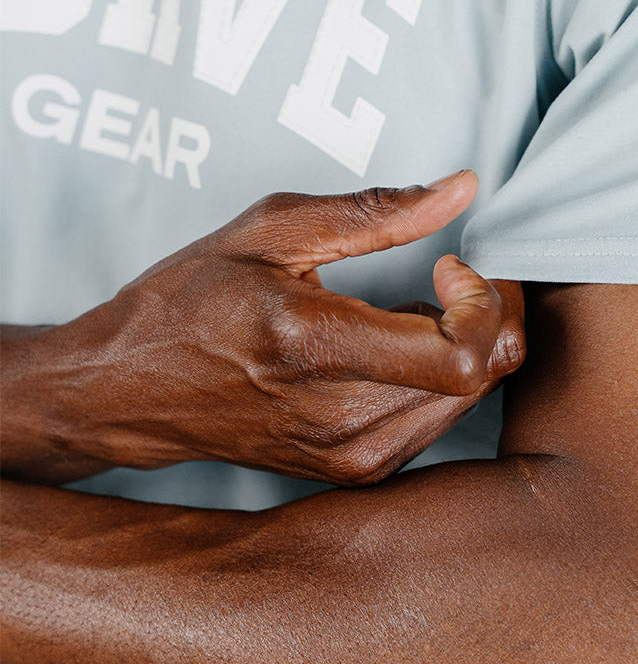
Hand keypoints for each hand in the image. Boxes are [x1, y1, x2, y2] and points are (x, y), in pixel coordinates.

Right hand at [1, 171, 524, 485]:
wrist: (125, 394)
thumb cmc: (188, 302)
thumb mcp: (271, 230)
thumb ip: (378, 212)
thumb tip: (463, 191)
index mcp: (315, 348)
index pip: (461, 354)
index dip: (483, 302)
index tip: (450, 267)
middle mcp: (341, 419)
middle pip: (480, 375)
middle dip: (486, 314)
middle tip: (449, 277)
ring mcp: (350, 457)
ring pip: (469, 399)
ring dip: (460, 345)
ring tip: (402, 314)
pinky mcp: (356, 472)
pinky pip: (439, 420)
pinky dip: (436, 377)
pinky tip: (389, 352)